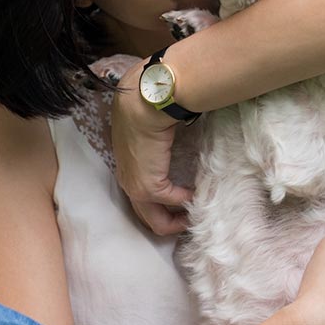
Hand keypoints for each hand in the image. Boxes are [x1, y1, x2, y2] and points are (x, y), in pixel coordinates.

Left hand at [111, 60, 192, 234]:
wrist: (143, 102)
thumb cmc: (148, 108)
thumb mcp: (150, 130)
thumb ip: (157, 141)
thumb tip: (172, 139)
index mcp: (127, 168)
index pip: (141, 198)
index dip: (162, 206)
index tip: (183, 203)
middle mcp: (127, 182)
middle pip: (147, 217)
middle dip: (171, 222)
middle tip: (192, 217)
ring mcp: (135, 187)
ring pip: (156, 221)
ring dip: (179, 220)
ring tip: (197, 212)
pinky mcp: (148, 187)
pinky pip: (172, 201)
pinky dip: (186, 200)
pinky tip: (197, 192)